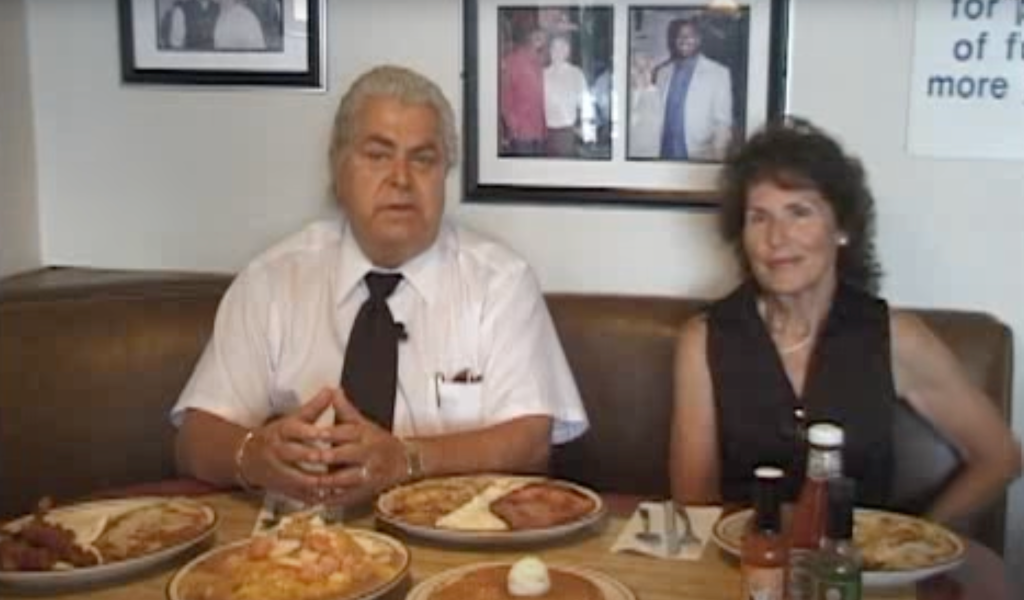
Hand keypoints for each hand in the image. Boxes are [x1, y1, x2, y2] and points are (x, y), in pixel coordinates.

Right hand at [242, 388, 333, 503]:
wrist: (248, 457)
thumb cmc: (279, 434)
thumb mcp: (293, 419)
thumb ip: (314, 408)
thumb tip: (332, 389)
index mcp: (282, 431)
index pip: (295, 430)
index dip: (310, 432)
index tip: (326, 433)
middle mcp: (277, 450)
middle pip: (294, 454)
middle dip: (311, 457)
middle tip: (331, 458)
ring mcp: (277, 470)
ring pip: (295, 477)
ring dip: (314, 480)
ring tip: (334, 481)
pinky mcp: (280, 487)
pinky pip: (296, 494)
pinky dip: (311, 496)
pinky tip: (328, 497)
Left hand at [317, 388, 408, 506]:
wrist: (403, 462)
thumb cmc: (377, 440)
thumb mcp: (363, 423)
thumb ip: (345, 410)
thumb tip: (333, 391)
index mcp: (364, 435)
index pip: (345, 432)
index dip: (328, 432)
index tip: (311, 432)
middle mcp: (367, 454)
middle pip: (345, 455)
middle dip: (326, 456)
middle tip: (306, 457)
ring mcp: (367, 474)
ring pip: (346, 478)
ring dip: (327, 480)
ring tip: (309, 481)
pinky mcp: (365, 491)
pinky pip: (347, 496)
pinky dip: (332, 499)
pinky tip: (317, 500)